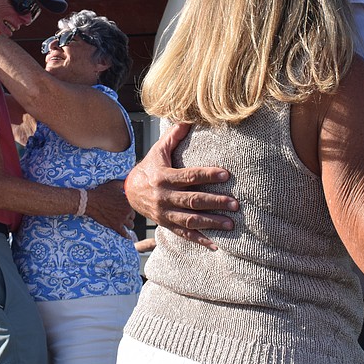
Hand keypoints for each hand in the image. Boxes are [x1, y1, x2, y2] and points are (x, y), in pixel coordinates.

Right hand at [83, 179, 131, 235]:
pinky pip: (124, 233)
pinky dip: (127, 236)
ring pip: (131, 225)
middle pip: (133, 216)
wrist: (91, 201)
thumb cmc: (101, 192)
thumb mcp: (113, 185)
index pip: (135, 206)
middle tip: (122, 215)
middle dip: (129, 216)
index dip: (130, 208)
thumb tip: (129, 181)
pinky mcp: (115, 225)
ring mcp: (122, 219)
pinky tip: (129, 238)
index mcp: (128, 201)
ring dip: (128, 225)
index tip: (126, 209)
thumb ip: (123, 184)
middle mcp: (127, 210)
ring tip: (124, 224)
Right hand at [125, 123, 235, 249]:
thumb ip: (174, 136)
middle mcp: (163, 197)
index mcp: (163, 177)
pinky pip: (184, 235)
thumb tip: (187, 118)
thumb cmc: (149, 168)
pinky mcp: (166, 225)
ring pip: (190, 221)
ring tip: (231, 223)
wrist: (129, 192)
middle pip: (192, 201)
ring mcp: (165, 214)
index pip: (189, 176)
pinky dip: (200, 241)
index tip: (226, 174)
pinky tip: (216, 245)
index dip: (207, 175)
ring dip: (211, 223)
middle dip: (215, 202)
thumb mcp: (158, 150)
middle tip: (235, 203)